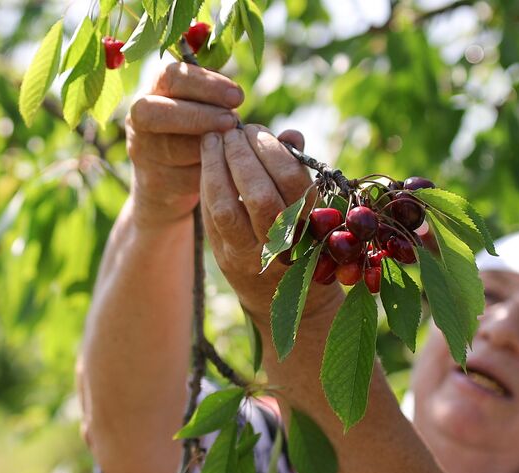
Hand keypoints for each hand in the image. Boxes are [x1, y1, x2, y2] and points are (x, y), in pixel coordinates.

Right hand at [126, 62, 243, 229]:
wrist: (165, 180)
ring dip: (208, 146)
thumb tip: (235, 95)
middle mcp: (138, 119)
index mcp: (152, 90)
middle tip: (233, 121)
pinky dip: (210, 172)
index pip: (172, 77)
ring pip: (173, 148)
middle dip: (201, 115)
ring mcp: (143, 152)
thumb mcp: (197, 106)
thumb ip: (211, 96)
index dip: (206, 85)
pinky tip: (227, 167)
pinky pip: (184, 177)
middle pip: (159, 112)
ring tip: (233, 144)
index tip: (237, 95)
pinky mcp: (153, 182)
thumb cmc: (191, 130)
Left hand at [199, 126, 341, 324]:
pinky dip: (207, 184)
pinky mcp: (224, 256)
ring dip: (217, 167)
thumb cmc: (300, 237)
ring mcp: (250, 256)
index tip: (257, 129)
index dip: (271, 149)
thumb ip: (299, 169)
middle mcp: (282, 247)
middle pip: (259, 196)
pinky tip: (207, 161)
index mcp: (311, 227)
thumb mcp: (310, 207)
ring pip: (227, 208)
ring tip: (215, 140)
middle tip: (233, 131)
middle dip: (242, 155)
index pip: (291, 183)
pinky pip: (211, 216)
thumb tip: (291, 134)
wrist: (282, 297)